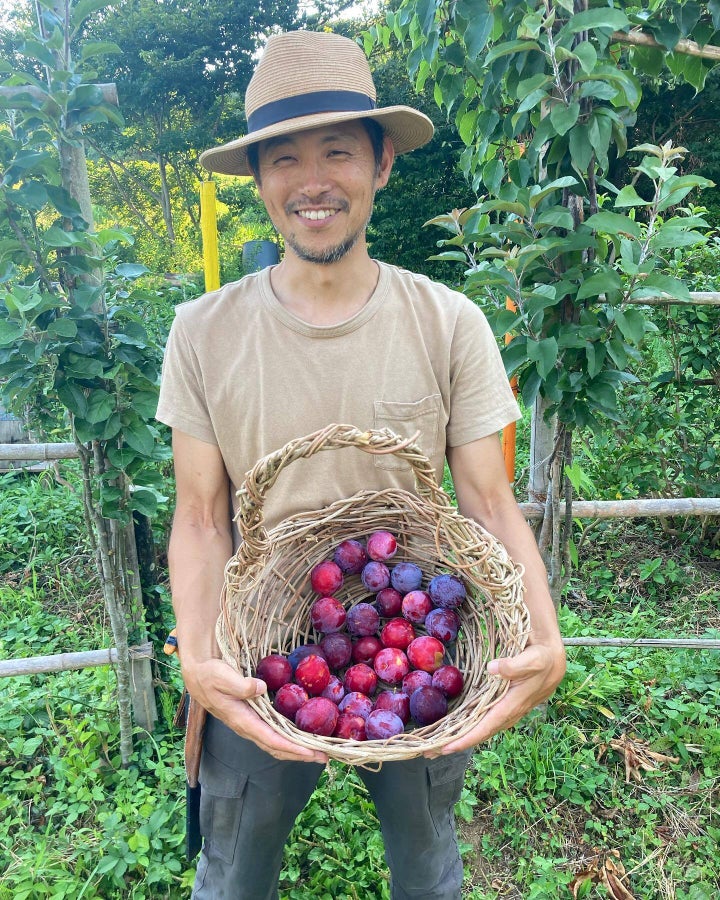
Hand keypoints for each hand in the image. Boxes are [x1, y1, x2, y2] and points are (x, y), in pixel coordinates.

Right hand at [183, 657, 327, 763]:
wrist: (198, 675)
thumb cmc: (209, 675)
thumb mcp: (221, 676)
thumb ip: (239, 684)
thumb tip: (260, 688)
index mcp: (242, 720)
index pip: (271, 739)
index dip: (291, 747)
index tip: (310, 751)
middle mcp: (247, 727)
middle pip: (277, 748)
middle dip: (300, 754)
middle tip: (325, 756)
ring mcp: (250, 725)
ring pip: (276, 744)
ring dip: (297, 749)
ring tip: (318, 751)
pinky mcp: (253, 719)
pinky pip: (273, 735)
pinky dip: (289, 740)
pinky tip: (301, 736)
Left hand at [428, 638, 565, 756]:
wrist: (554, 659)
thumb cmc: (543, 658)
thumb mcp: (534, 659)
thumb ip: (515, 665)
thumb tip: (493, 669)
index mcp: (512, 705)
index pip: (486, 726)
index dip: (466, 739)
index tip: (445, 747)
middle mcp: (508, 712)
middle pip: (479, 733)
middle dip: (455, 743)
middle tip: (428, 752)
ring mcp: (506, 710)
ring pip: (480, 728)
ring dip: (459, 736)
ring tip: (436, 744)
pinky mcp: (504, 704)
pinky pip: (484, 720)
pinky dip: (469, 726)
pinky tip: (456, 727)